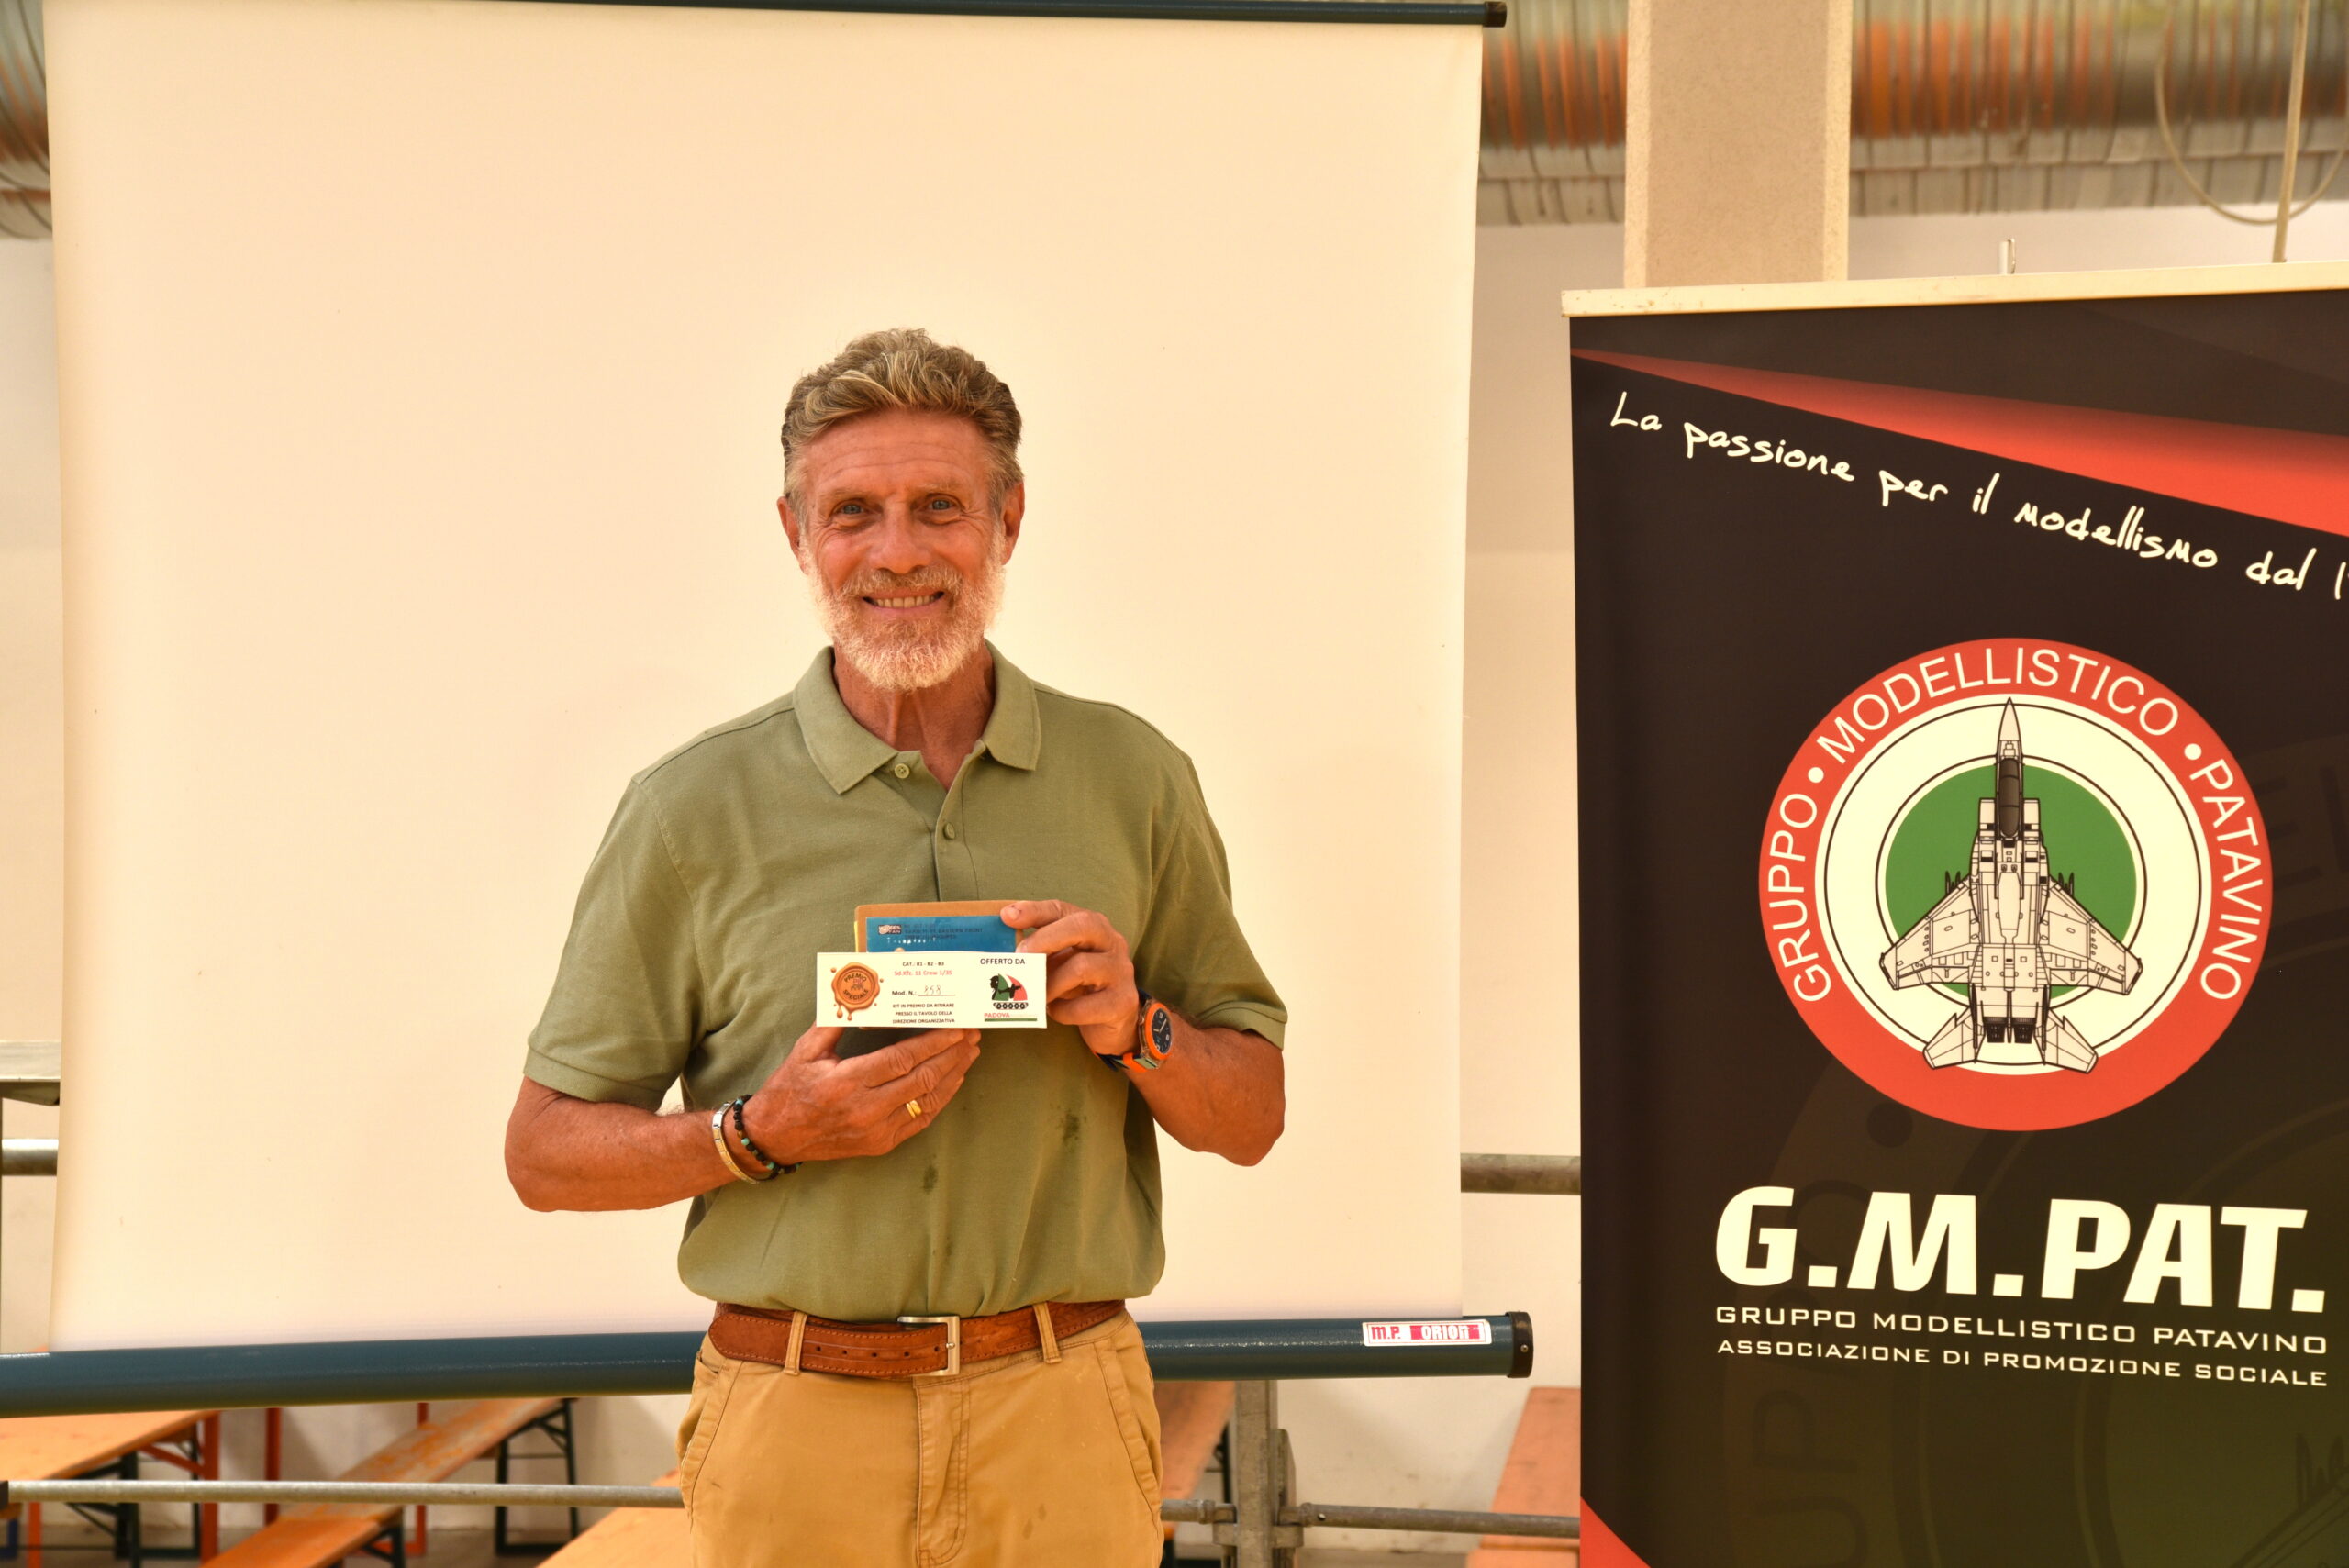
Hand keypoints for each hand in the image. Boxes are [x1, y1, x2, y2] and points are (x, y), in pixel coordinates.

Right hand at [741, 1024, 981, 1163]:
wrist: (776, 1137)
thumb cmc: (790, 1088)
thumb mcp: (806, 1049)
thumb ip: (835, 1020)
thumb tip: (861, 990)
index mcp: (847, 1081)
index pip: (902, 1059)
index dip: (934, 1043)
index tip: (956, 1028)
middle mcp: (866, 1109)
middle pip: (922, 1078)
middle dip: (952, 1054)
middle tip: (972, 1035)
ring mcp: (877, 1130)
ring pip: (927, 1101)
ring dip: (953, 1075)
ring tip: (970, 1053)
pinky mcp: (882, 1144)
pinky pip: (920, 1120)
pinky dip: (941, 1099)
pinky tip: (953, 1081)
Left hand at [1002, 899, 1138, 1057]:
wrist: (1114, 1021)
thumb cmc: (1081, 986)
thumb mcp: (1061, 961)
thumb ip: (1041, 950)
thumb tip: (1005, 948)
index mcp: (1094, 927)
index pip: (1063, 910)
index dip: (1035, 911)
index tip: (1007, 916)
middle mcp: (1112, 943)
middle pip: (1083, 926)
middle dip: (1045, 938)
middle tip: (1020, 956)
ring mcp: (1120, 972)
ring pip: (1081, 967)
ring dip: (1050, 983)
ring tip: (1035, 995)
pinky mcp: (1121, 1002)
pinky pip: (1083, 1006)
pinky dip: (1062, 1010)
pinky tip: (1054, 1011)